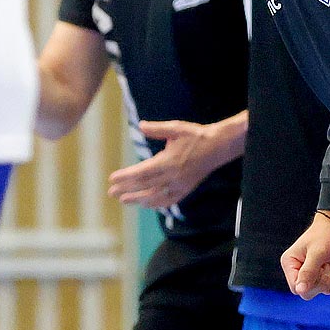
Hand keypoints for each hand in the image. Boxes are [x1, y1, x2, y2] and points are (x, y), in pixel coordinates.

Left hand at [107, 120, 230, 208]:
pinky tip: (146, 204)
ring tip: (124, 200)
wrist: (217, 147)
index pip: (142, 172)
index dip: (126, 177)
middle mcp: (173, 176)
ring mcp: (180, 185)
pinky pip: (169, 200)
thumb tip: (140, 125)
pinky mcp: (186, 189)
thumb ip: (157, 129)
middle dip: (127, 190)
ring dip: (138, 199)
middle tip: (111, 192)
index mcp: (168, 161)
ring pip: (155, 196)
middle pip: (145, 186)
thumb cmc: (195, 135)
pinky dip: (156, 204)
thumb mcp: (176, 128)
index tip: (112, 179)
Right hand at [282, 212, 329, 297]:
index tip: (319, 270)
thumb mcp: (317, 253)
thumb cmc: (325, 235)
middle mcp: (295, 270)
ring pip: (314, 291)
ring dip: (325, 281)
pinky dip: (329, 281)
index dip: (310, 284)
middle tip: (324, 267)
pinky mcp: (316, 274)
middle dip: (318, 282)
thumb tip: (300, 290)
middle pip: (305, 292)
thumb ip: (308, 272)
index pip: (296, 288)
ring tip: (326, 265)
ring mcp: (306, 273)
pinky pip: (323, 289)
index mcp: (289, 263)